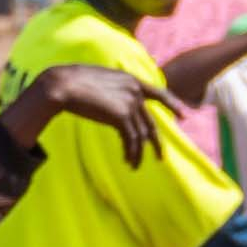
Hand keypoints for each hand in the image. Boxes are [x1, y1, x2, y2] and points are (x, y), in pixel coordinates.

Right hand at [10, 63, 165, 162]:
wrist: (63, 85)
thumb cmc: (71, 82)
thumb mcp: (98, 80)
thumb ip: (112, 90)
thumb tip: (113, 105)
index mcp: (130, 80)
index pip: (158, 92)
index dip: (173, 104)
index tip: (184, 115)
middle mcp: (135, 91)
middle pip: (150, 122)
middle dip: (156, 141)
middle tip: (161, 157)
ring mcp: (130, 103)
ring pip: (141, 134)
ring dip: (138, 153)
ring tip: (135, 166)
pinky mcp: (122, 116)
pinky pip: (131, 139)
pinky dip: (131, 152)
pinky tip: (128, 161)